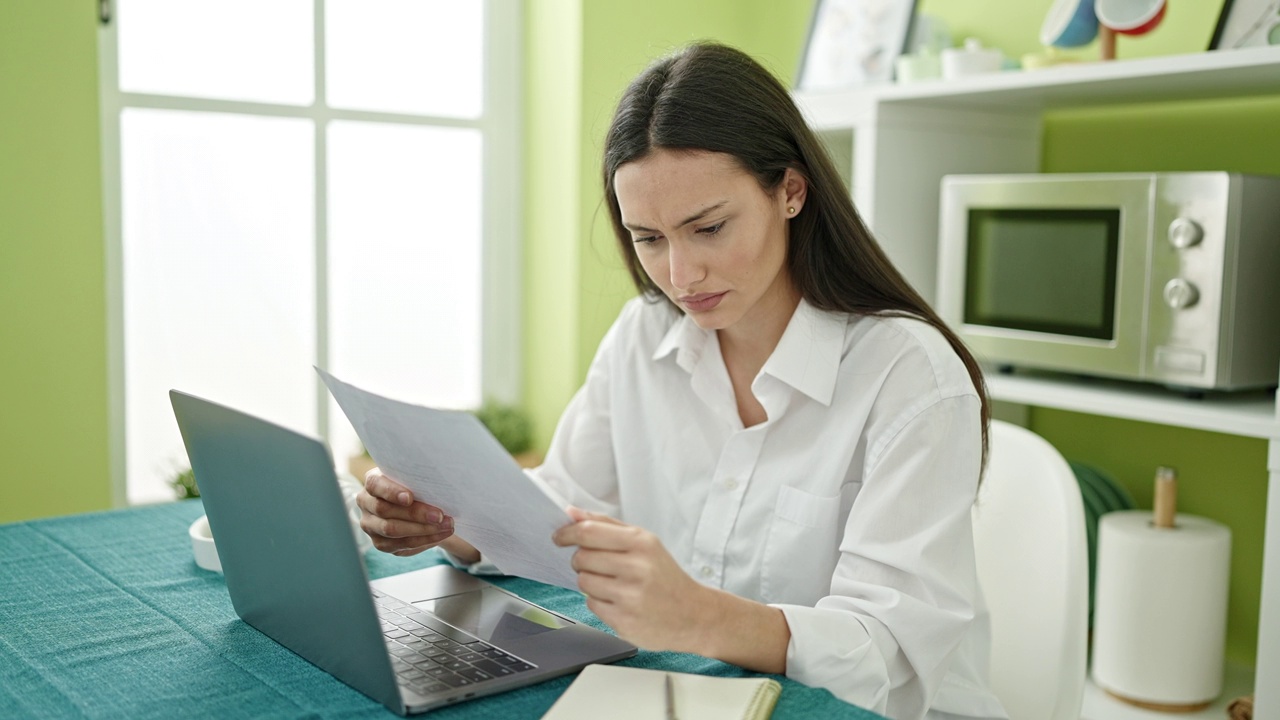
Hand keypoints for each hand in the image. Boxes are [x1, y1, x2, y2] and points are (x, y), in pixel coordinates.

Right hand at [357, 468, 455, 556]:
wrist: (416, 503)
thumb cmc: (415, 486)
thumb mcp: (414, 478)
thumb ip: (418, 480)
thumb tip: (438, 485)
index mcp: (372, 482)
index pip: (375, 485)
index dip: (391, 492)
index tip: (409, 497)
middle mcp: (366, 503)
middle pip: (385, 510)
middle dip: (415, 514)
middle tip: (439, 516)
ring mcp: (371, 525)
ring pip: (392, 530)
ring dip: (423, 530)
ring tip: (446, 526)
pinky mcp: (381, 543)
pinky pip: (401, 545)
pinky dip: (424, 540)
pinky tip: (440, 535)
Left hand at [552, 506, 707, 651]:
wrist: (693, 615)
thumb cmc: (665, 577)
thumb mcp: (645, 543)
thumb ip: (607, 526)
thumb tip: (572, 513)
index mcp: (641, 543)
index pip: (589, 532)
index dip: (567, 533)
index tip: (559, 537)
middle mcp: (637, 568)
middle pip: (581, 557)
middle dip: (581, 561)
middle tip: (596, 565)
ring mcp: (630, 597)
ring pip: (583, 582)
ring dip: (590, 582)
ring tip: (612, 584)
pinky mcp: (623, 621)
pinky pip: (591, 605)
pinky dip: (599, 602)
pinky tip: (618, 601)